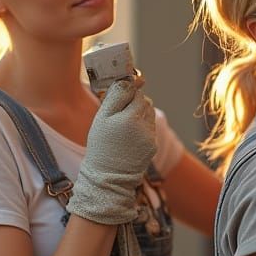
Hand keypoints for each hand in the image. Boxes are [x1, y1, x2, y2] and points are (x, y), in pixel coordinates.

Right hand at [66, 79, 156, 224]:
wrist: (108, 176)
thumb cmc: (101, 145)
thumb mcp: (101, 118)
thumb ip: (116, 96)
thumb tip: (132, 79)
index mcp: (128, 117)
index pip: (133, 90)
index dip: (126, 91)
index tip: (121, 94)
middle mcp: (142, 125)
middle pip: (143, 100)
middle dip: (133, 103)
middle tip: (119, 114)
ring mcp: (150, 136)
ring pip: (149, 112)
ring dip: (139, 114)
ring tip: (125, 127)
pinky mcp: (153, 145)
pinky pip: (150, 127)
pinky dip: (142, 128)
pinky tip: (130, 138)